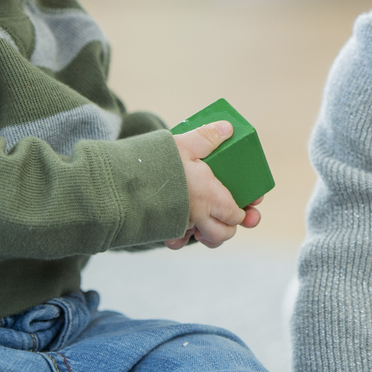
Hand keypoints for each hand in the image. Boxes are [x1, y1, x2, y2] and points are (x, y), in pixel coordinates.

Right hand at [164, 121, 257, 249]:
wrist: (122, 184)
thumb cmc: (155, 163)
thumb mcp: (183, 144)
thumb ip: (206, 137)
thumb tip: (228, 128)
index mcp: (210, 197)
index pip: (236, 214)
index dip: (244, 212)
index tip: (249, 206)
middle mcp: (198, 216)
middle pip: (223, 233)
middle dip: (230, 227)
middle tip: (231, 217)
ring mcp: (181, 225)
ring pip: (204, 240)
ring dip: (210, 235)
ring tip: (208, 223)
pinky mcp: (163, 229)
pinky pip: (177, 242)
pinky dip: (182, 238)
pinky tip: (183, 227)